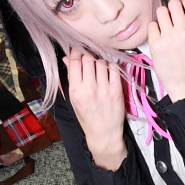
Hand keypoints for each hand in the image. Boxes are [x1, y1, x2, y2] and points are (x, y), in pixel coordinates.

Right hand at [63, 50, 126, 170]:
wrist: (104, 133)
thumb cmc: (87, 117)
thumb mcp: (74, 100)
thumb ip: (70, 78)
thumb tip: (66, 58)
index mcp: (76, 91)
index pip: (74, 62)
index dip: (75, 53)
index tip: (77, 52)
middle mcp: (89, 89)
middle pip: (88, 59)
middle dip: (87, 56)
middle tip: (88, 58)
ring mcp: (104, 89)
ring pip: (101, 62)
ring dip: (98, 61)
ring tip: (98, 68)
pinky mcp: (117, 90)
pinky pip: (114, 68)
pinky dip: (110, 66)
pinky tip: (107, 71)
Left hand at [147, 0, 184, 101]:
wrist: (184, 82)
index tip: (181, 1)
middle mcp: (183, 32)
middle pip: (173, 3)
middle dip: (173, 8)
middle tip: (174, 18)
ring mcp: (168, 38)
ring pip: (161, 11)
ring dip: (164, 17)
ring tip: (167, 27)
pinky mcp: (156, 44)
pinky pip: (152, 24)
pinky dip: (156, 29)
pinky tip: (161, 37)